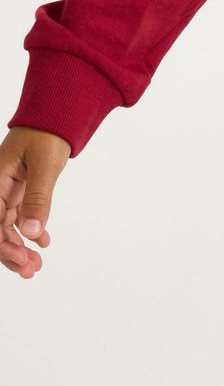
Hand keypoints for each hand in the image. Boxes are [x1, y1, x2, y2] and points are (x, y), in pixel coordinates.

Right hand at [0, 126, 70, 278]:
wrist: (55, 114)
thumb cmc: (47, 133)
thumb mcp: (44, 165)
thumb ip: (38, 199)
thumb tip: (32, 233)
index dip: (3, 246)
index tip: (21, 261)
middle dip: (11, 253)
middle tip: (30, 271)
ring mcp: (6, 190)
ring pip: (7, 227)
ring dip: (20, 247)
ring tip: (36, 265)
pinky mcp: (18, 190)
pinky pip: (18, 216)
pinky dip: (29, 231)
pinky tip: (42, 243)